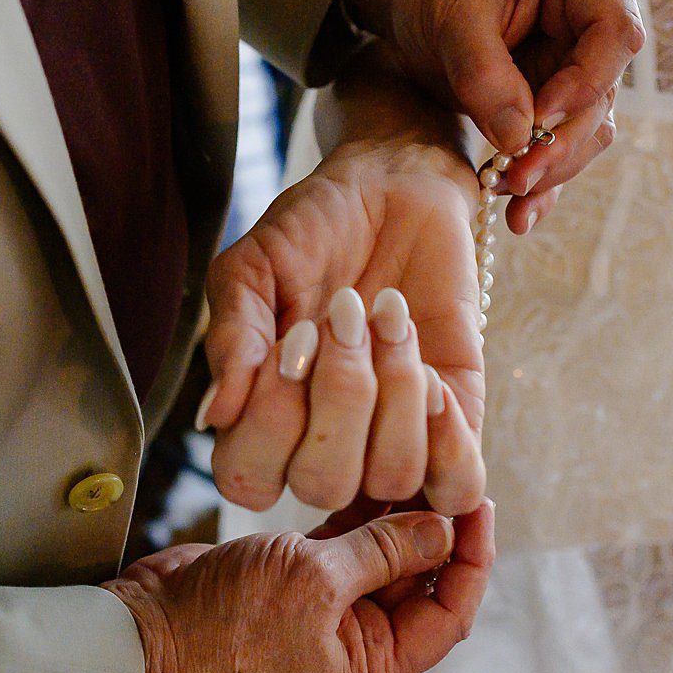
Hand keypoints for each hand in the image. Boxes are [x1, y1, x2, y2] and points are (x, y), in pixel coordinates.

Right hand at [102, 498, 494, 672]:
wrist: (145, 632)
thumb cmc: (227, 622)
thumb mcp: (316, 580)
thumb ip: (384, 551)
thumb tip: (445, 528)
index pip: (447, 614)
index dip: (471, 559)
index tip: (480, 504)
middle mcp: (356, 652)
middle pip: (418, 585)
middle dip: (434, 529)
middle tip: (450, 467)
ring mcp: (325, 621)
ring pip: (381, 563)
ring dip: (396, 517)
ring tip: (414, 460)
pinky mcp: (294, 590)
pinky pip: (343, 552)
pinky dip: (357, 518)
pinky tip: (369, 474)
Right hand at [198, 133, 484, 515]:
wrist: (392, 186)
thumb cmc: (310, 231)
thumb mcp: (252, 270)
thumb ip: (232, 338)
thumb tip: (215, 416)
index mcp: (262, 420)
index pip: (248, 480)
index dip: (270, 422)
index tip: (292, 336)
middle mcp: (323, 445)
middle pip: (325, 486)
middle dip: (339, 396)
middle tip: (344, 315)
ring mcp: (392, 439)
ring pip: (393, 478)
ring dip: (394, 393)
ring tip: (389, 320)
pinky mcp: (455, 420)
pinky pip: (457, 483)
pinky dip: (448, 441)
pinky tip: (432, 377)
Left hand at [344, 0, 643, 233]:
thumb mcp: (450, 20)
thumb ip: (483, 75)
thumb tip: (518, 140)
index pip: (616, 32)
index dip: (586, 81)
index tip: (538, 116)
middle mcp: (594, 13)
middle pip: (604, 90)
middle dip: (561, 141)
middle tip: (518, 178)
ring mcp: (580, 58)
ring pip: (588, 127)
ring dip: (552, 168)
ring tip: (508, 193)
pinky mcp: (558, 96)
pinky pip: (563, 144)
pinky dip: (542, 180)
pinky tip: (520, 216)